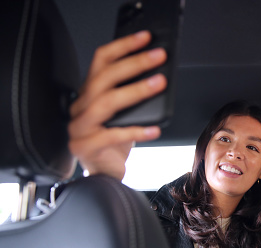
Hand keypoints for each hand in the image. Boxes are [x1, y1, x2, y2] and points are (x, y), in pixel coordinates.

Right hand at [68, 31, 166, 179]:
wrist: (104, 173)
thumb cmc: (116, 142)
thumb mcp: (124, 114)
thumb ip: (131, 95)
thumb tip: (159, 76)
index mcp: (89, 93)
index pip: (101, 61)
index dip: (123, 46)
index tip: (146, 38)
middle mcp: (80, 107)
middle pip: (103, 78)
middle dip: (134, 64)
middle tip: (158, 57)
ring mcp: (79, 128)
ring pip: (105, 103)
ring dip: (135, 91)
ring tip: (158, 84)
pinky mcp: (86, 147)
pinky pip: (111, 136)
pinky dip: (135, 131)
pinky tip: (155, 129)